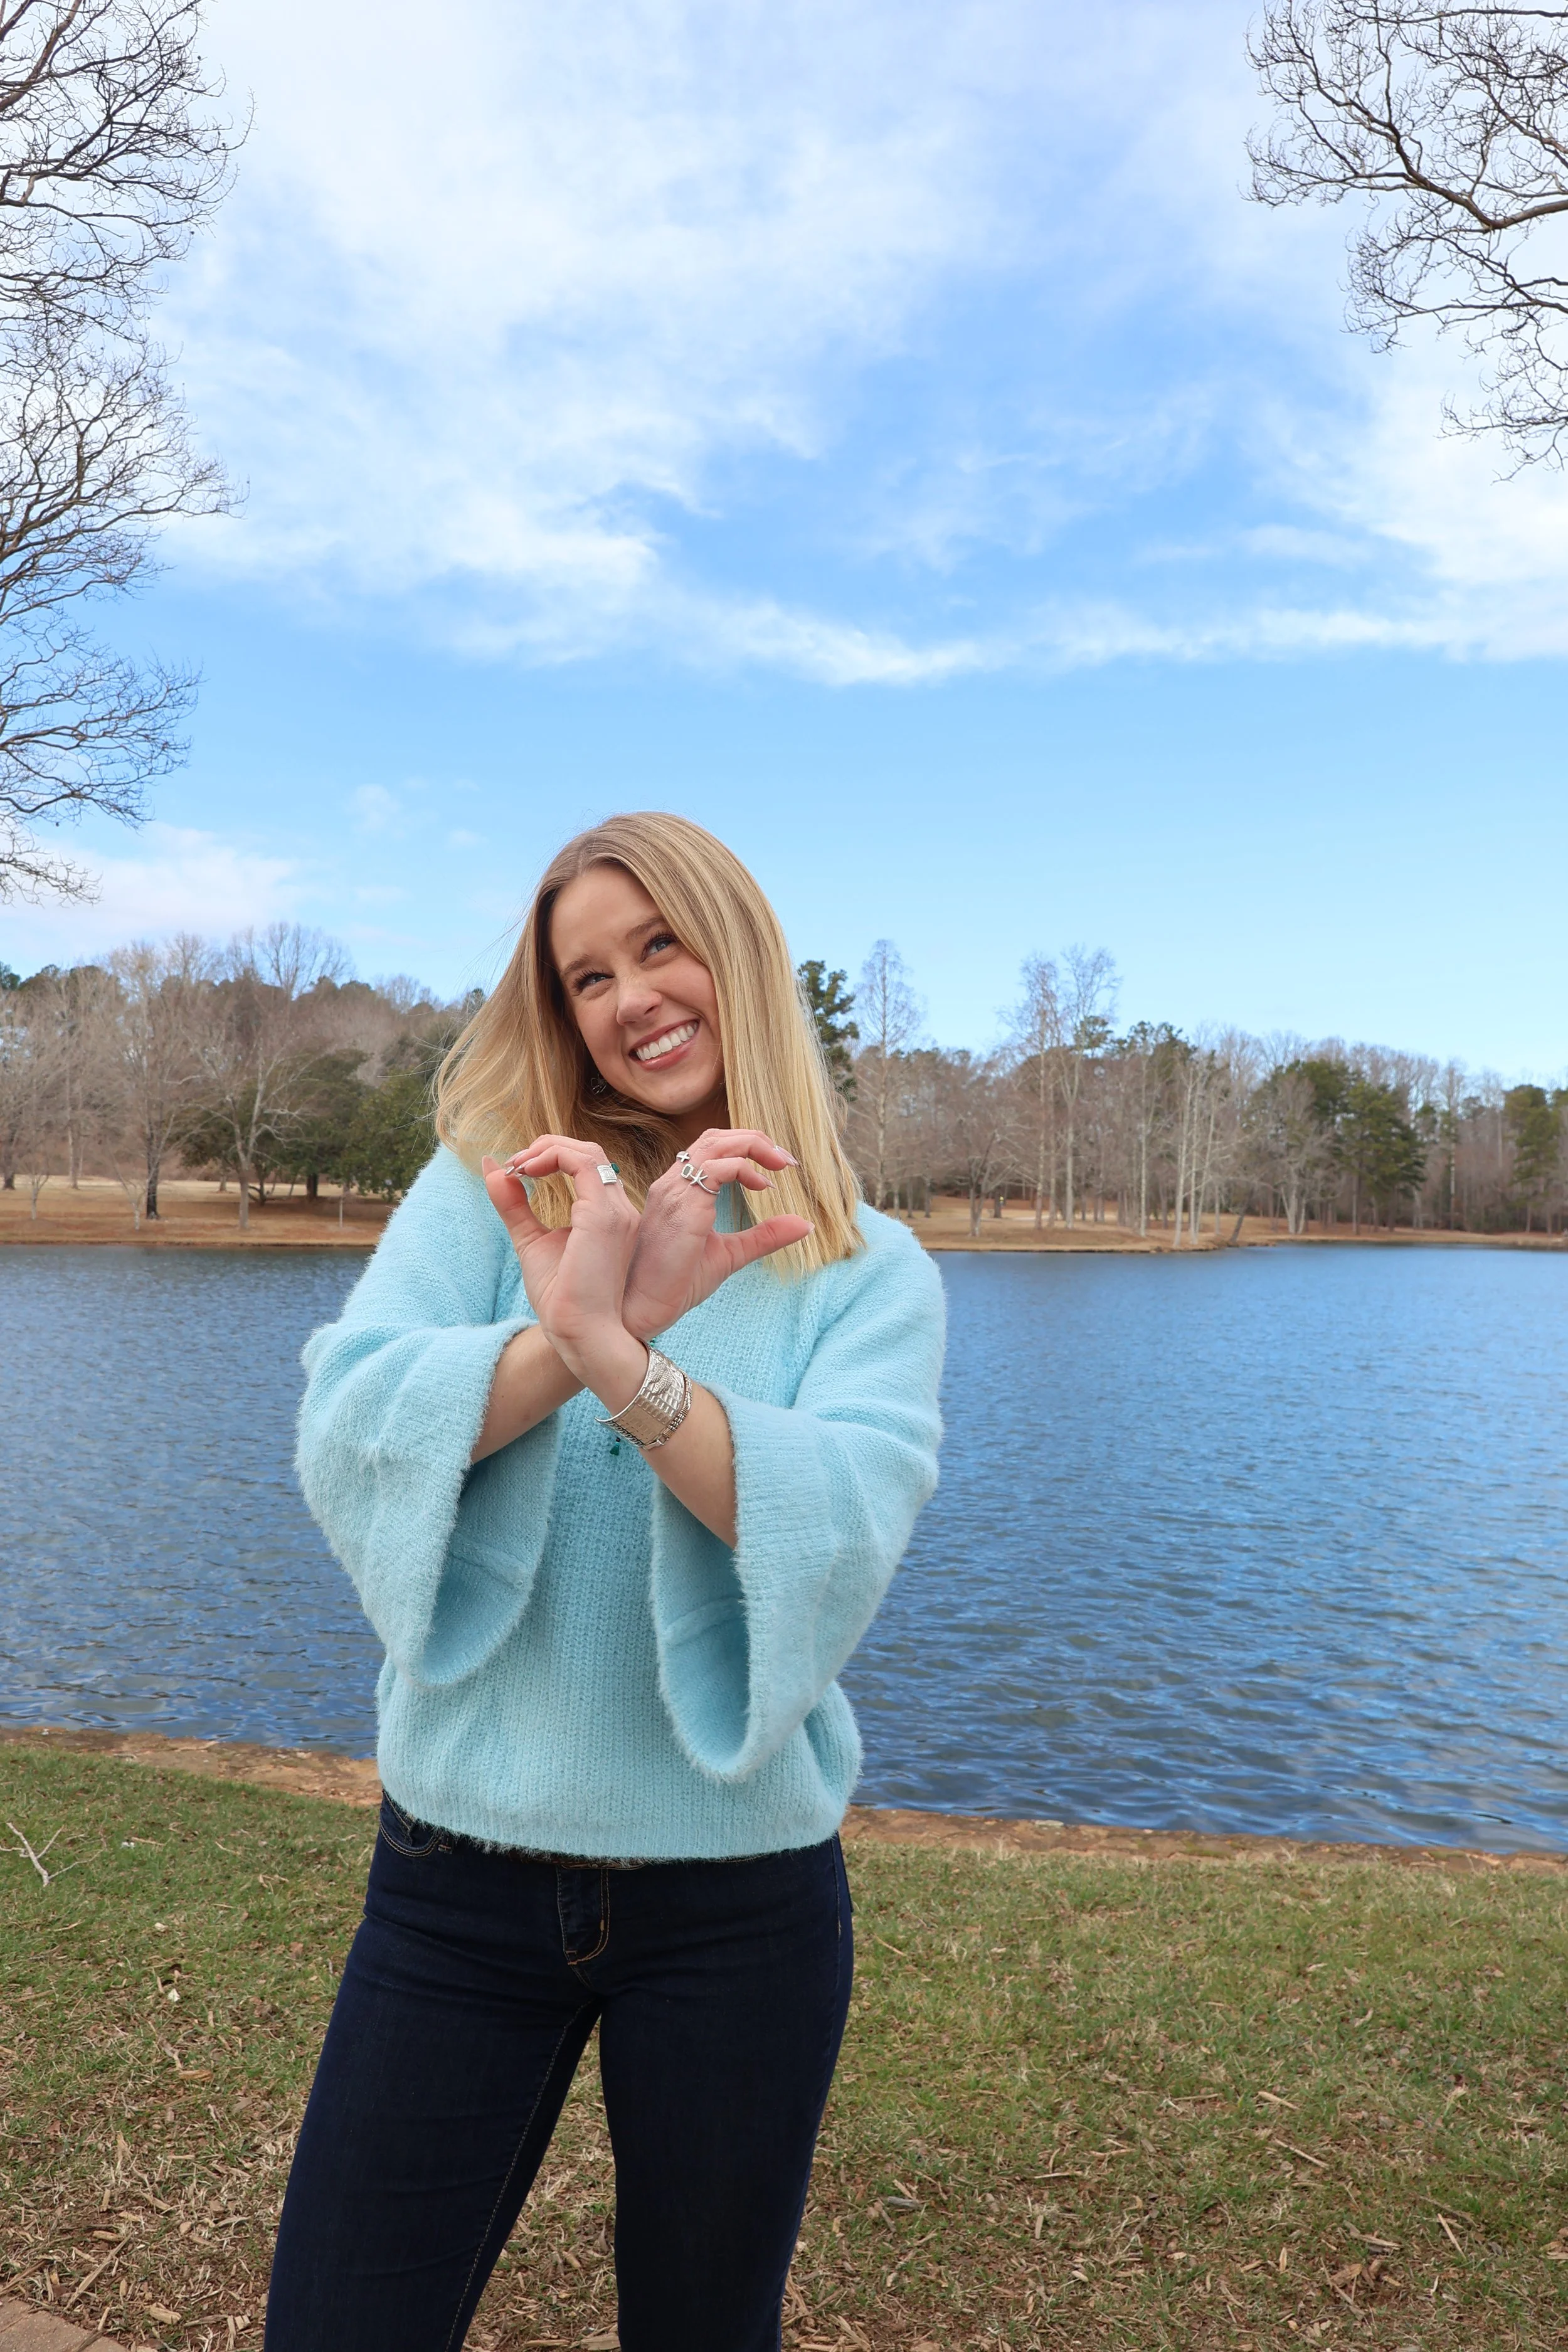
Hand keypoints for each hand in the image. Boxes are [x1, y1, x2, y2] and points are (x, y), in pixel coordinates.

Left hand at [481, 1139, 644, 1403]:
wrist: (580, 1336)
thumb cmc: (563, 1299)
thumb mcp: (531, 1242)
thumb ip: (515, 1206)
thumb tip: (493, 1170)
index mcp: (607, 1216)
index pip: (586, 1165)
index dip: (550, 1157)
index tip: (516, 1172)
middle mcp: (619, 1209)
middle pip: (589, 1151)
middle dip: (547, 1147)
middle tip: (514, 1163)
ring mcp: (616, 1211)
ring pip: (588, 1152)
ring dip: (548, 1149)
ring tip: (518, 1165)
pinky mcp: (604, 1217)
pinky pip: (582, 1164)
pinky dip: (552, 1158)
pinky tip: (526, 1172)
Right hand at [621, 1128, 812, 1338]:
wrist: (642, 1308)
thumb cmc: (677, 1282)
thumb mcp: (731, 1254)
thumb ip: (765, 1236)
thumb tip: (805, 1224)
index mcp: (679, 1190)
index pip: (711, 1146)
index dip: (748, 1146)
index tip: (779, 1166)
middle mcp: (673, 1184)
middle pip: (715, 1137)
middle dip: (755, 1139)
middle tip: (786, 1160)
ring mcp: (674, 1192)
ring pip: (714, 1144)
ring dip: (753, 1146)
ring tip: (780, 1163)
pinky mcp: (681, 1206)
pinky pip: (714, 1169)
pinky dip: (743, 1168)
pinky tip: (762, 1186)